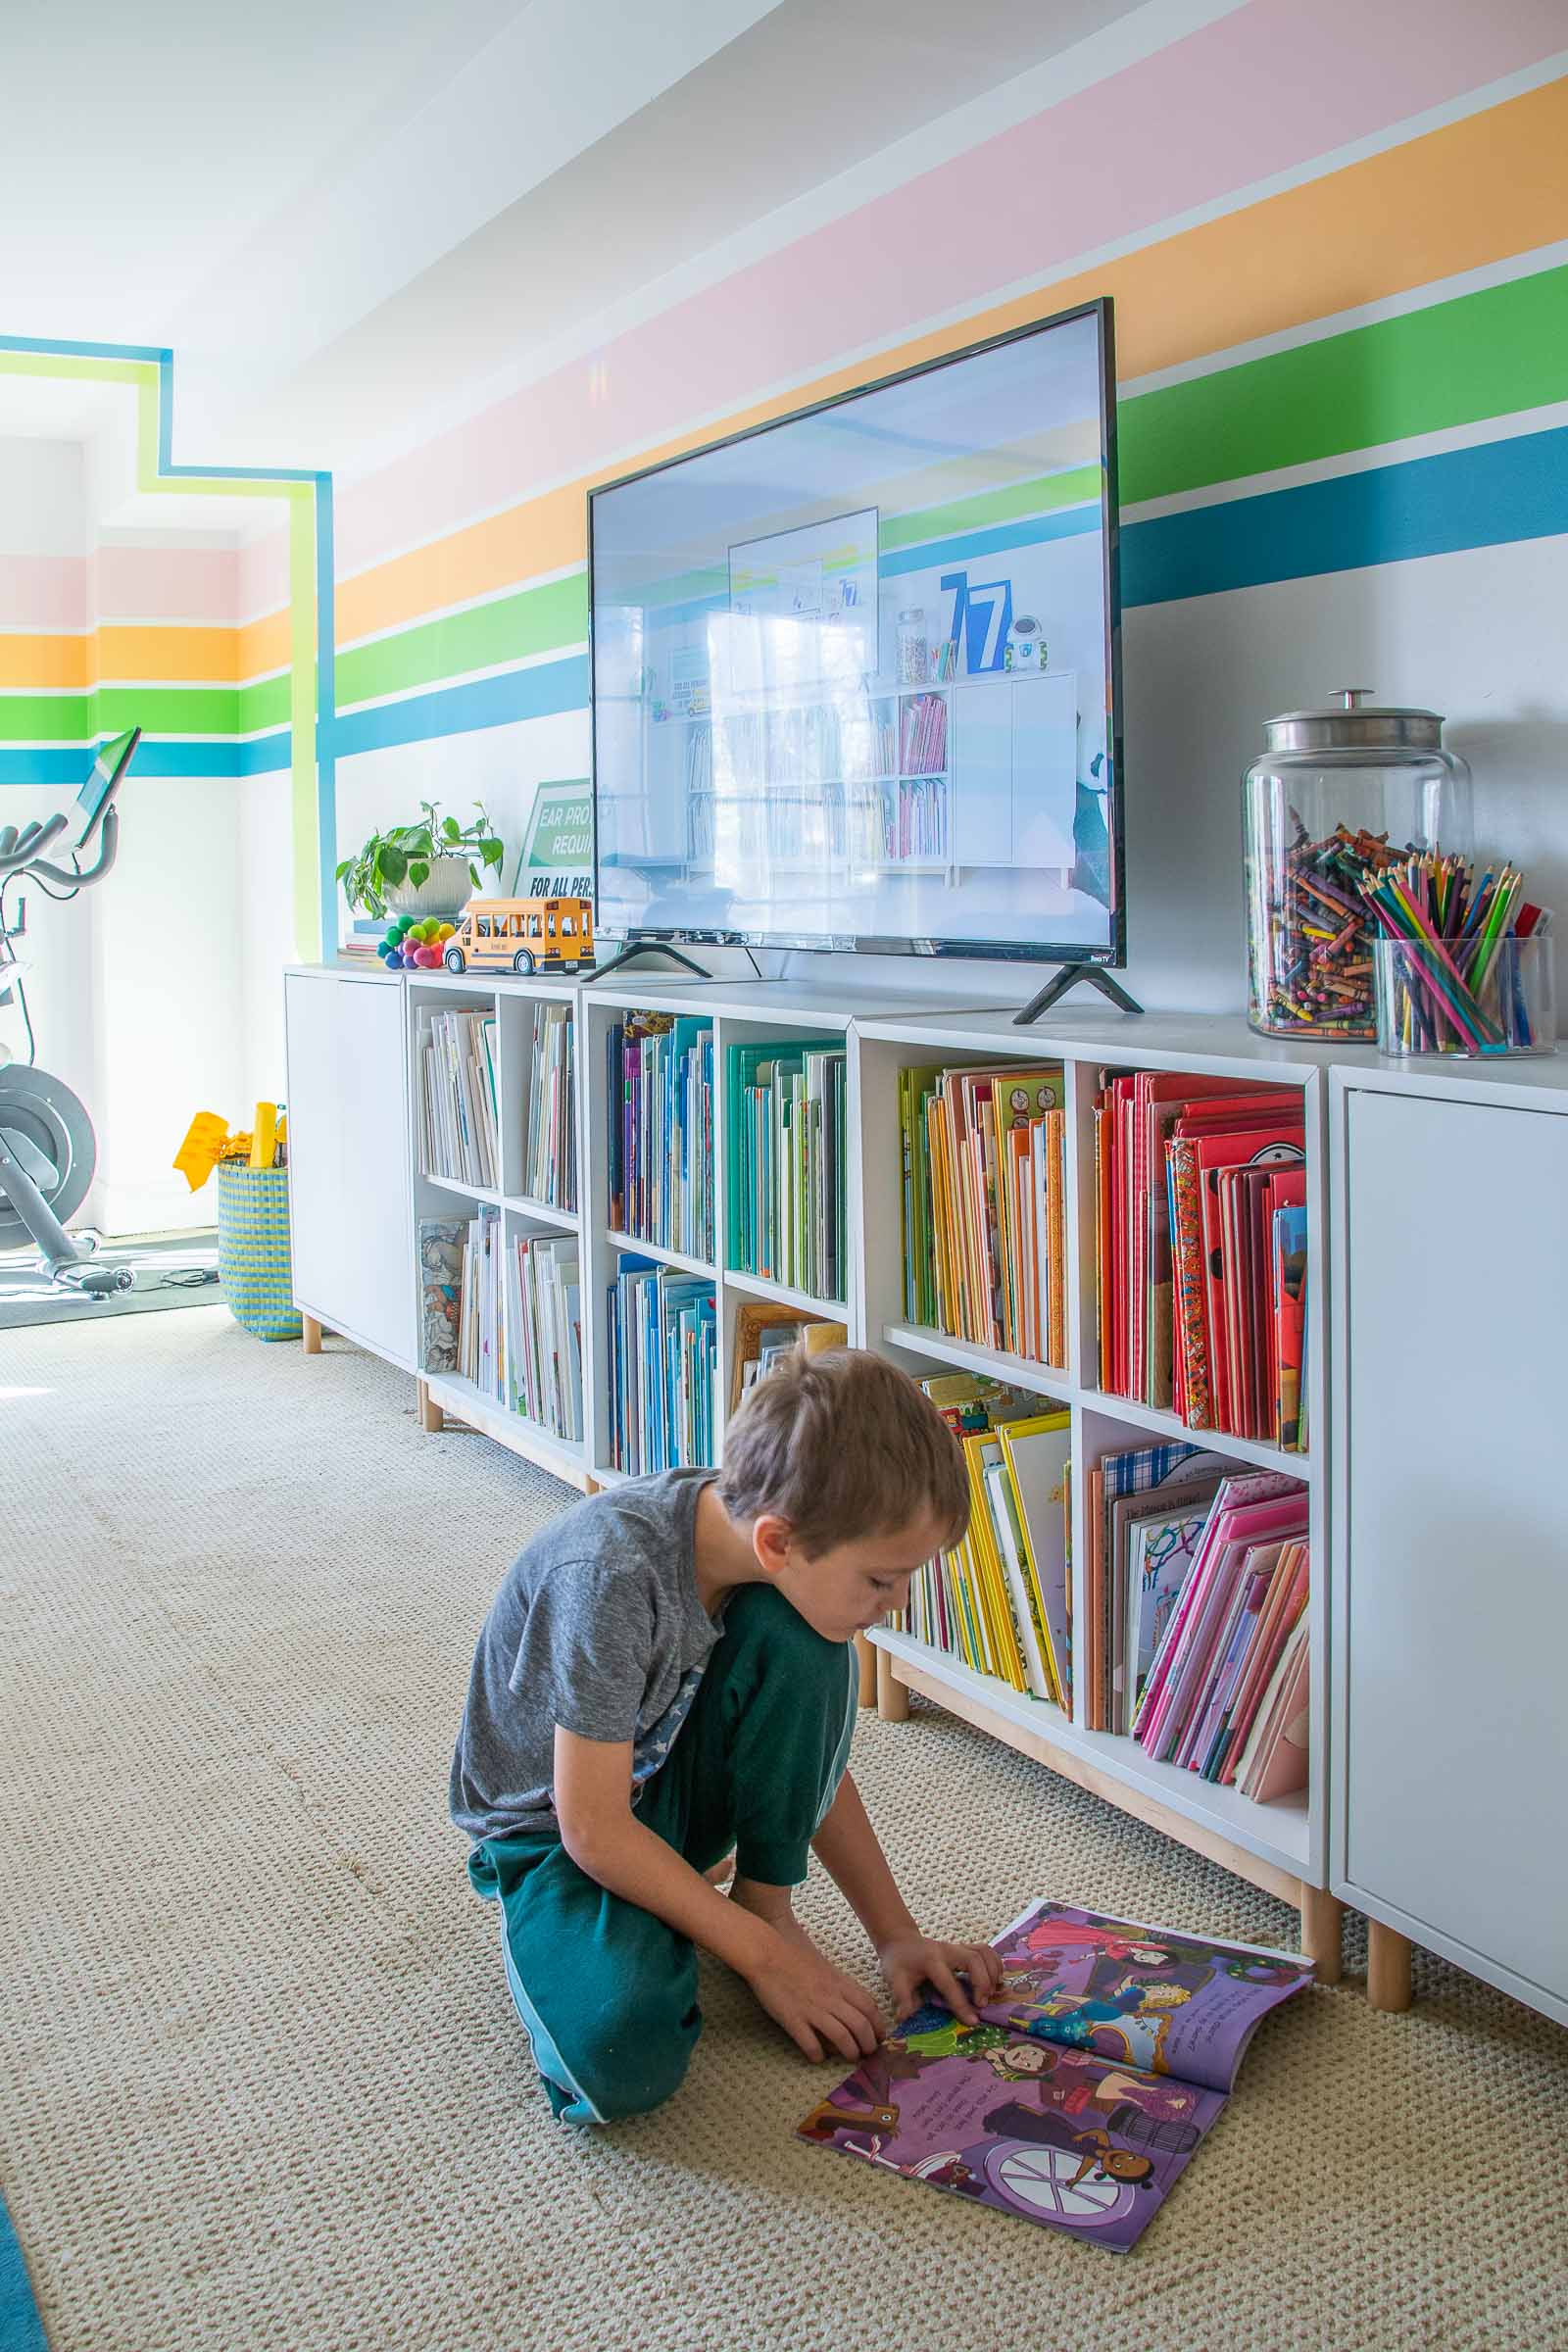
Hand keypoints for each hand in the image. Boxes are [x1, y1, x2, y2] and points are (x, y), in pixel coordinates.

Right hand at [745, 1934, 884, 2064]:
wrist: (767, 1951)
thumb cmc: (795, 1957)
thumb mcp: (826, 1968)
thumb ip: (841, 1986)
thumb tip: (852, 2006)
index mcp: (839, 1983)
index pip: (869, 2007)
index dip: (879, 2025)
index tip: (880, 2037)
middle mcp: (830, 1997)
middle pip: (861, 2025)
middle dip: (869, 2044)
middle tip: (868, 2053)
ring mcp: (812, 2008)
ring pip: (842, 2036)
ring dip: (850, 2052)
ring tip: (850, 2058)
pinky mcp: (793, 2019)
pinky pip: (811, 2044)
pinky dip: (818, 2055)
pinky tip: (818, 2057)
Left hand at [875, 1933, 1004, 2024]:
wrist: (900, 1941)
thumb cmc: (898, 1962)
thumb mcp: (893, 1979)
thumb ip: (901, 1997)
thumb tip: (905, 2018)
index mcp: (930, 1961)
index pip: (949, 1983)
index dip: (961, 2004)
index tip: (973, 2021)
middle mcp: (947, 1950)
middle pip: (973, 1960)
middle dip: (983, 1983)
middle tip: (982, 2004)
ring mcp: (957, 1946)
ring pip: (983, 1952)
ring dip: (992, 1972)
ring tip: (992, 1993)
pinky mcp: (963, 1947)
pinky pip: (985, 1950)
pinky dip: (995, 1963)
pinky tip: (996, 1979)